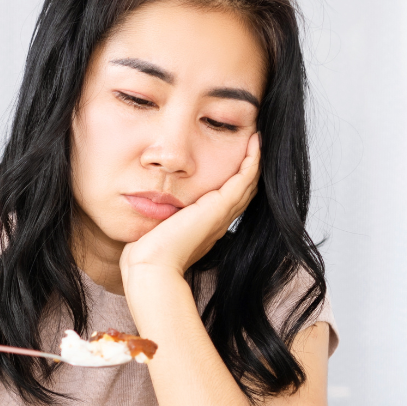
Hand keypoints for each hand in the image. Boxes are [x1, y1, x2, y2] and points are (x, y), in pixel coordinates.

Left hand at [120, 132, 259, 287]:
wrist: (153, 266)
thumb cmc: (148, 254)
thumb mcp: (157, 228)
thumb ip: (160, 216)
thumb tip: (149, 203)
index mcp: (206, 226)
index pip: (228, 198)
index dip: (235, 177)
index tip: (236, 156)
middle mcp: (218, 221)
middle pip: (243, 189)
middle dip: (249, 166)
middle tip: (255, 143)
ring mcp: (222, 214)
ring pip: (248, 183)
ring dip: (255, 159)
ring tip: (258, 138)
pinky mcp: (220, 207)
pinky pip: (245, 178)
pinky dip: (252, 159)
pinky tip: (255, 141)